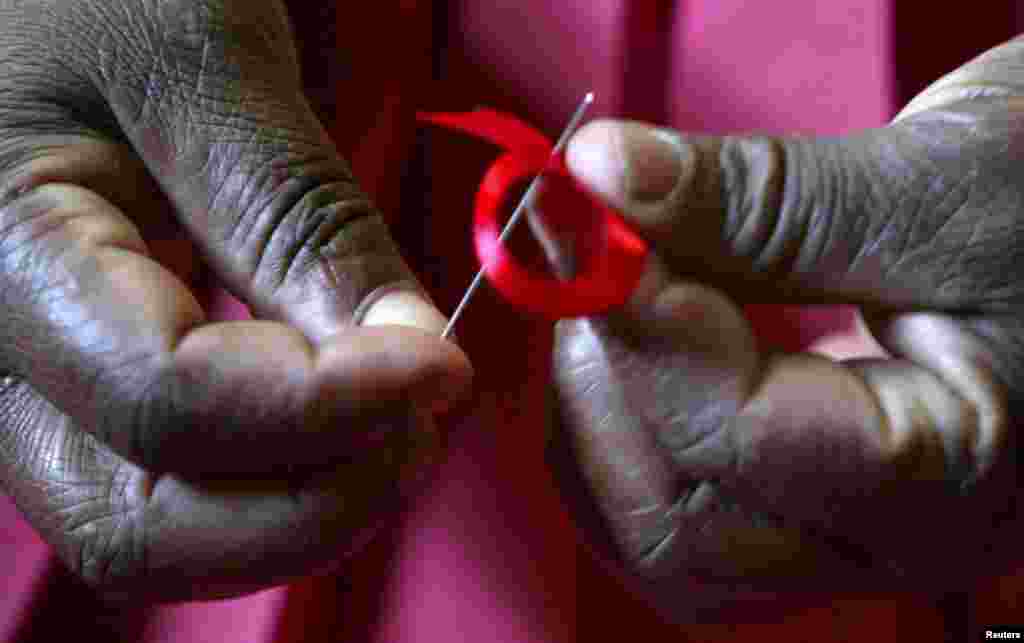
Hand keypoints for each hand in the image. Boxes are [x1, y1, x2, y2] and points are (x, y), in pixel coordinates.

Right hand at [0, 0, 470, 601]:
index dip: (326, 408)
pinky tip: (345, 410)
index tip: (441, 366)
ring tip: (394, 419)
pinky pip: (176, 478)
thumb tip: (409, 356)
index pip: (169, 404)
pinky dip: (276, 474)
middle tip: (419, 422)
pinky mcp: (88, 376)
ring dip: (296, 506)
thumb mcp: (201, 64)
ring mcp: (37, 379)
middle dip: (308, 504)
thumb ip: (299, 217)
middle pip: (140, 524)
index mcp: (0, 258)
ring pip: (157, 524)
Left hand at [551, 36, 1023, 618]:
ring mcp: (834, 530)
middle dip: (602, 384)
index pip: (737, 437)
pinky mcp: (797, 498)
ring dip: (597, 410)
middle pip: (672, 527)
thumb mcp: (939, 185)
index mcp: (950, 476)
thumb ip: (758, 199)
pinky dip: (618, 423)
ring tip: (619, 292)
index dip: (639, 323)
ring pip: (653, 534)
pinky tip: (637, 337)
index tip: (589, 217)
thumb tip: (606, 176)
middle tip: (597, 256)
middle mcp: (883, 538)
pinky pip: (668, 505)